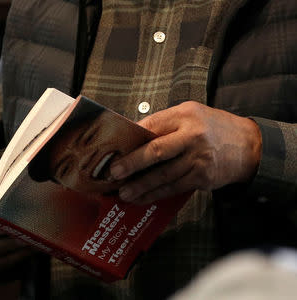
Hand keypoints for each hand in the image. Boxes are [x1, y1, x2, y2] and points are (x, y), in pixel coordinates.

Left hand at [110, 101, 261, 204]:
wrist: (249, 146)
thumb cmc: (214, 128)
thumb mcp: (190, 114)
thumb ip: (164, 123)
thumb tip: (134, 138)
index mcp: (185, 115)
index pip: (151, 126)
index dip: (131, 139)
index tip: (115, 150)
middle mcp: (192, 136)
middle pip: (156, 151)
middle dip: (132, 164)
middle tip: (115, 173)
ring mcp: (198, 159)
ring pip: (163, 175)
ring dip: (141, 186)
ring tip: (124, 192)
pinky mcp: (202, 177)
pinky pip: (173, 187)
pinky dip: (156, 194)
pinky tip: (143, 198)